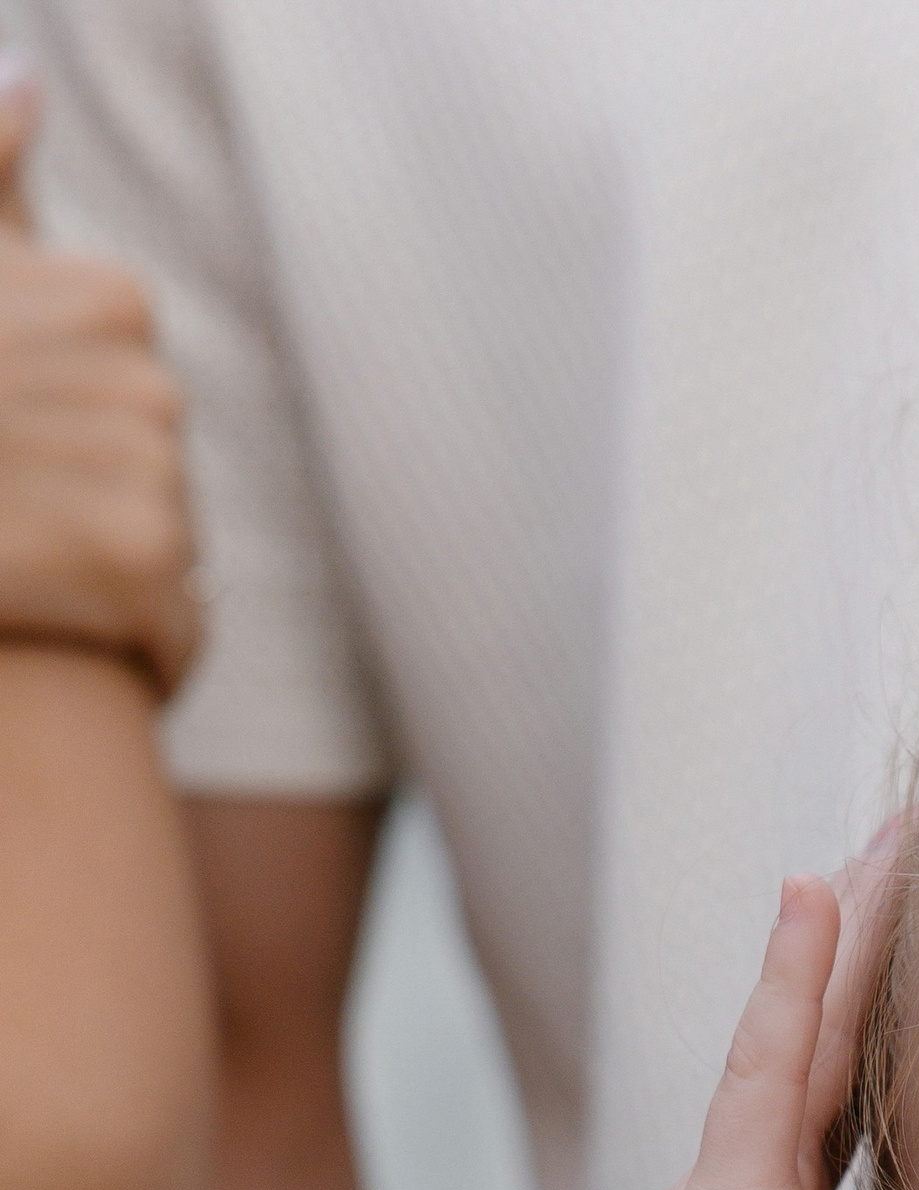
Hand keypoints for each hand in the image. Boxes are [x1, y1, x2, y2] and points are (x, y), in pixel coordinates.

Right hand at [0, 67, 199, 693]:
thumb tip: (32, 79)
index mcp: (116, 303)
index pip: (144, 408)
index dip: (80, 450)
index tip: (14, 460)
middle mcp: (155, 381)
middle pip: (162, 483)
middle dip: (101, 516)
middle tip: (12, 525)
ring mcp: (158, 473)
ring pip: (173, 561)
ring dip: (115, 588)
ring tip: (34, 579)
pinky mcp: (147, 567)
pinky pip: (180, 636)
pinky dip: (146, 658)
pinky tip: (85, 647)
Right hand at [141, 839, 908, 1189]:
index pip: (843, 1136)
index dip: (879, 1065)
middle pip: (832, 1054)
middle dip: (870, 960)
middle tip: (913, 859)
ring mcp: (740, 1181)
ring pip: (811, 1032)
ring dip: (853, 932)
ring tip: (895, 835)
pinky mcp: (726, 1186)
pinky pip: (773, 1058)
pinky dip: (797, 975)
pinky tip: (821, 891)